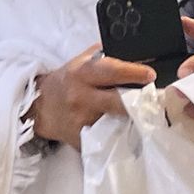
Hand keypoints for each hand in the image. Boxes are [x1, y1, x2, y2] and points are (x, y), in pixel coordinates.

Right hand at [30, 45, 156, 148]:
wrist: (39, 108)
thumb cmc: (64, 83)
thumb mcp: (78, 63)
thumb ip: (102, 56)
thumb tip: (131, 53)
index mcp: (82, 74)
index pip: (111, 71)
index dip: (133, 73)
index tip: (150, 75)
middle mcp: (82, 97)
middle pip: (119, 101)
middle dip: (140, 101)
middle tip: (155, 100)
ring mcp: (82, 121)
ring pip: (118, 122)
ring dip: (134, 121)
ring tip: (145, 118)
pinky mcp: (83, 140)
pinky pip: (109, 139)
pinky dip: (121, 135)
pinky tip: (126, 131)